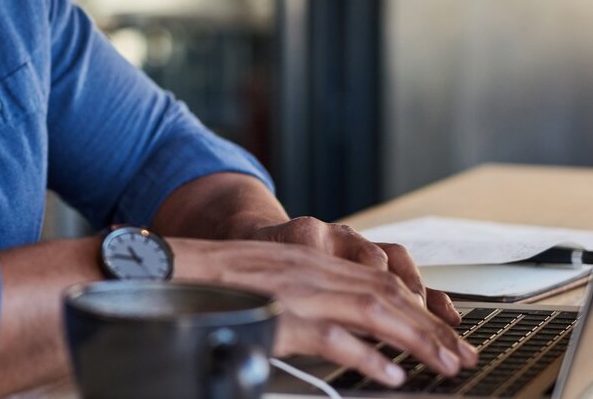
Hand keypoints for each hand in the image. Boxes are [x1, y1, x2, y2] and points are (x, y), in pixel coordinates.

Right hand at [171, 237, 478, 387]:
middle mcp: (310, 270)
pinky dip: (365, 354)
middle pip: (385, 293)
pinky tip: (389, 373)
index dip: (419, 306)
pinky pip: (330, 335)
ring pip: (369, 309)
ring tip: (445, 364)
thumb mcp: (272, 281)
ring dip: (414, 339)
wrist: (171, 268)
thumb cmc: (217, 279)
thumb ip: (308, 297)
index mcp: (311, 260)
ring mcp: (295, 291)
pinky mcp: (278, 314)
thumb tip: (348, 330)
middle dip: (430, 326)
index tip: (448, 332)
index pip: (380, 279)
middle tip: (463, 355)